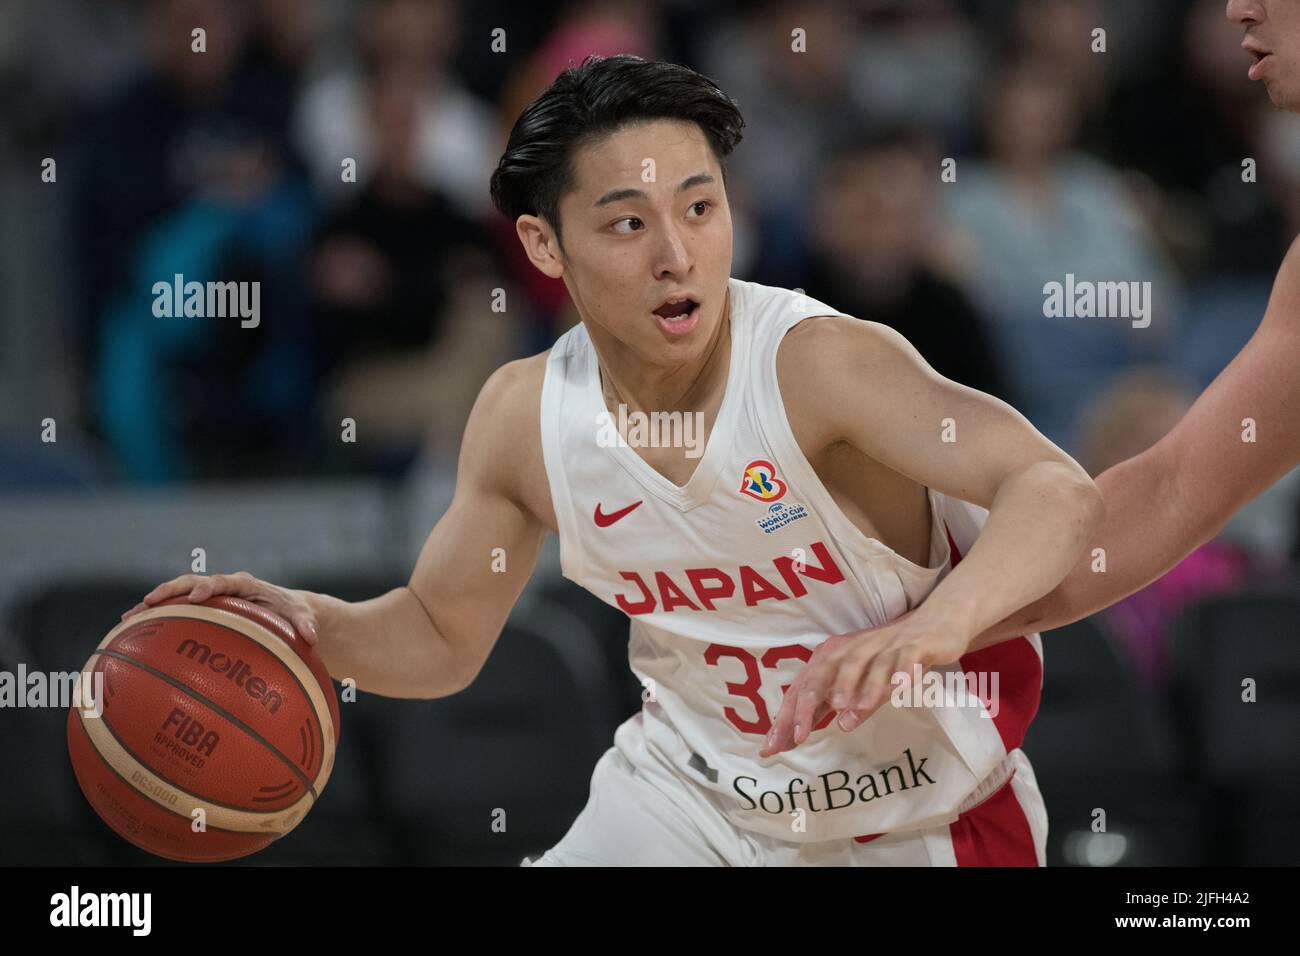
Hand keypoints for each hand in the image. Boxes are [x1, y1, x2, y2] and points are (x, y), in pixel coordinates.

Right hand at [120, 571, 319, 645]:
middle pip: (190, 583)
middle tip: (149, 602)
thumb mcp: (303, 616)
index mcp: (244, 585)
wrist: (287, 610)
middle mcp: (223, 588)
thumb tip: (312, 637)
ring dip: (153, 606)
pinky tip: (134, 638)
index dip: (210, 586)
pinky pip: (177, 614)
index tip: (199, 596)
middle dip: (170, 591)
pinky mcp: (203, 612)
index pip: (224, 581)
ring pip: (177, 597)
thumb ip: (305, 623)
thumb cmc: (293, 613)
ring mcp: (210, 599)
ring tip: (127, 620)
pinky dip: (157, 622)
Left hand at [759, 608, 973, 757]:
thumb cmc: (887, 659)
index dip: (787, 716)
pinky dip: (901, 673)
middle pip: (825, 674)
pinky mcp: (913, 646)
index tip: (775, 746)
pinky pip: (904, 661)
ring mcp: (883, 646)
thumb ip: (828, 705)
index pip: (804, 687)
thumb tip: (796, 735)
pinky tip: (899, 689)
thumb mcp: (854, 682)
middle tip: (800, 735)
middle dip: (809, 705)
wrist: (933, 625)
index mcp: (832, 656)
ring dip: (854, 689)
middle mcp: (852, 648)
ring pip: (864, 667)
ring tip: (845, 715)